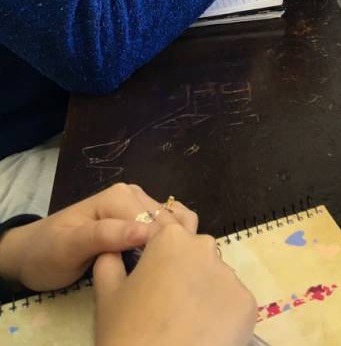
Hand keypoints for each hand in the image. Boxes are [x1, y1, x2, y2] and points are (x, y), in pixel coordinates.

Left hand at [0, 183, 196, 292]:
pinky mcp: (141, 219)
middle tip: (150, 280)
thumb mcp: (70, 247)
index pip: (156, 225)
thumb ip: (106, 237)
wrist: (34, 254)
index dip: (157, 253)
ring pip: (172, 226)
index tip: (151, 280)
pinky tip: (159, 264)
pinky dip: (169, 245)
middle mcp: (134, 194)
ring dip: (170, 249)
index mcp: (120, 196)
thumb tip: (146, 232)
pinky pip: (166, 229)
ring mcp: (139, 206)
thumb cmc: (48, 253)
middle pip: (168, 224)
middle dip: (165, 250)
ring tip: (156, 274)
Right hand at [94, 224, 256, 345]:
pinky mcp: (248, 303)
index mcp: (171, 238)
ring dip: (204, 295)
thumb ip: (110, 260)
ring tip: (186, 324)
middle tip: (167, 308)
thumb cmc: (127, 333)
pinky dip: (222, 317)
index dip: (159, 262)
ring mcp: (230, 275)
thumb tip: (115, 248)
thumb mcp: (107, 295)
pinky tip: (204, 334)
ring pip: (216, 280)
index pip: (168, 238)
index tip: (152, 285)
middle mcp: (206, 247)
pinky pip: (233, 304)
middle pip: (196, 257)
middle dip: (185, 276)